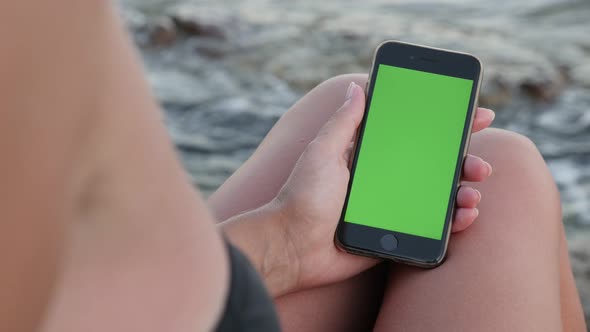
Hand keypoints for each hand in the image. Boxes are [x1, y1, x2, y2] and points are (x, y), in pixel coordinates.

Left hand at [273, 82, 494, 292]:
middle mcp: (385, 179)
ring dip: (463, 191)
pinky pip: (430, 226)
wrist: (292, 246)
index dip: (444, 126)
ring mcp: (392, 207)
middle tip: (479, 164)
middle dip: (463, 162)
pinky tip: (466, 214)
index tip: (475, 117)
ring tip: (473, 191)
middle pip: (434, 166)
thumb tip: (356, 87)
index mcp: (369, 156)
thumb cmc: (302, 196)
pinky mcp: (394, 233)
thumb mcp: (322, 151)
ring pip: (438, 196)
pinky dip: (453, 221)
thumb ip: (343, 123)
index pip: (413, 135)